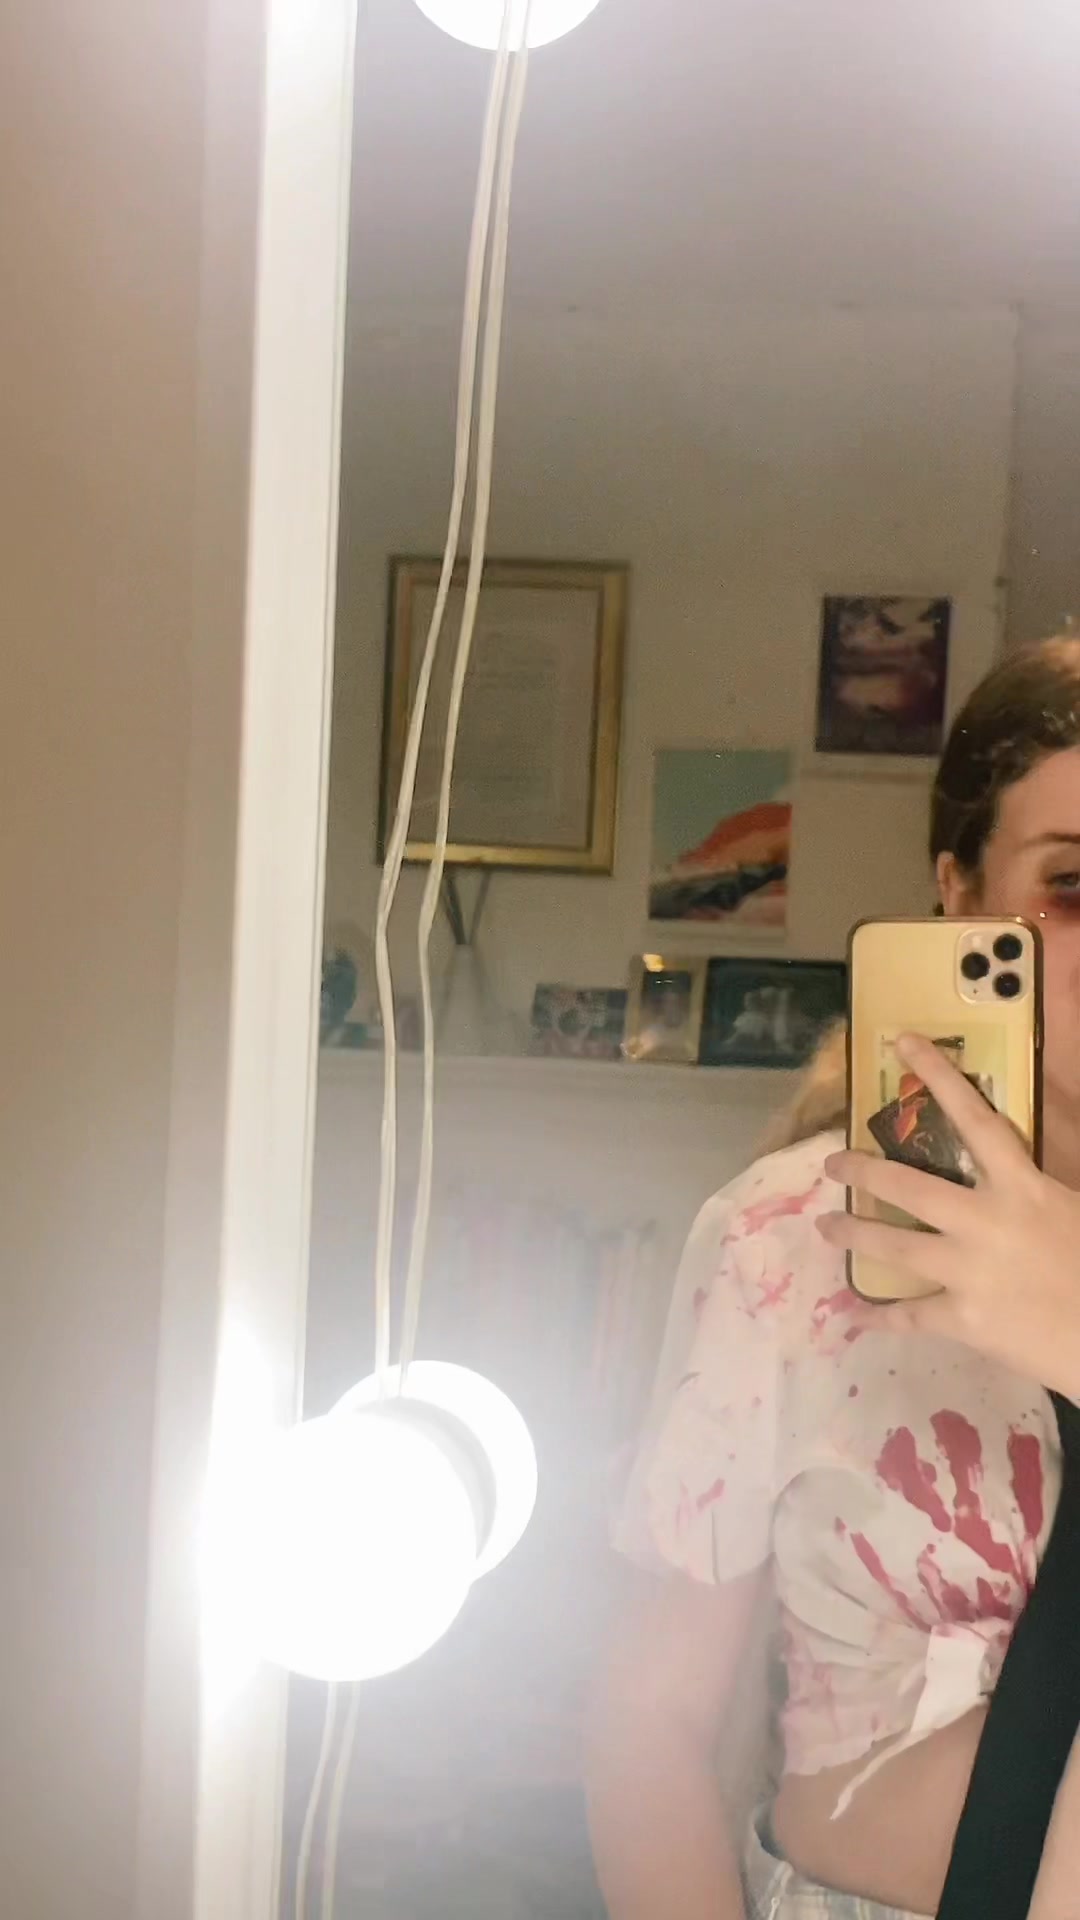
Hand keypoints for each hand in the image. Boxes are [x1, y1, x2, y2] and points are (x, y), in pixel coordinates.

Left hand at [817, 1032, 1079, 1398]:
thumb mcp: (1074, 1207)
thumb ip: (1037, 1187)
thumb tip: (1012, 1159)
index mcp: (1023, 1188)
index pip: (976, 1119)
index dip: (940, 1076)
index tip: (903, 1043)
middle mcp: (985, 1222)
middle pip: (910, 1186)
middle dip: (864, 1171)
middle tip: (831, 1162)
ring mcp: (969, 1272)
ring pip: (896, 1247)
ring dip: (855, 1233)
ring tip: (825, 1225)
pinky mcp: (964, 1320)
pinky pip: (910, 1316)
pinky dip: (880, 1317)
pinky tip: (856, 1315)